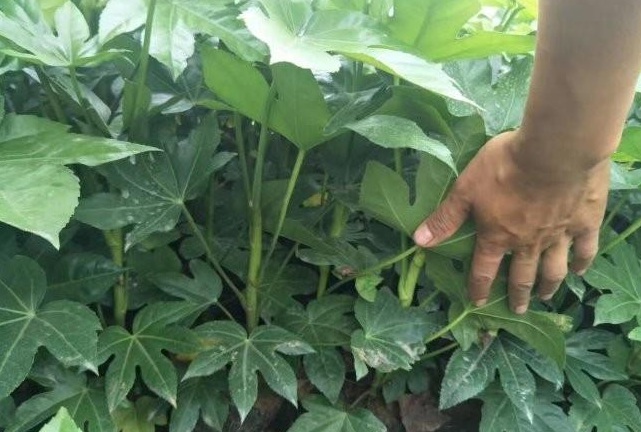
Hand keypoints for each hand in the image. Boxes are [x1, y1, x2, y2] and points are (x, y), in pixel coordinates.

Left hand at [413, 131, 608, 313]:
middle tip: (517, 309)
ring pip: (553, 269)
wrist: (553, 151)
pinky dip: (583, 263)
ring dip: (547, 285)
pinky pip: (585, 249)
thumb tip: (418, 241)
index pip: (484, 270)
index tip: (478, 303)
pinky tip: (580, 271)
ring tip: (544, 297)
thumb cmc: (503, 167)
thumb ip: (445, 217)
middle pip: (522, 276)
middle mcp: (528, 243)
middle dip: (517, 294)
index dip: (479, 289)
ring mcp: (559, 235)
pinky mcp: (586, 222)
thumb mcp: (466, 189)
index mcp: (497, 236)